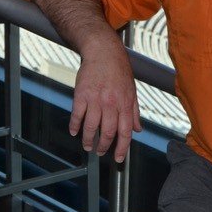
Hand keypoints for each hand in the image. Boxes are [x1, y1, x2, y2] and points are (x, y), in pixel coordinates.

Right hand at [70, 37, 141, 162]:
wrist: (104, 52)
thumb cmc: (119, 71)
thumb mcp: (132, 90)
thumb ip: (134, 111)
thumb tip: (138, 129)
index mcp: (125, 103)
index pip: (125, 132)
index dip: (122, 148)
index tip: (119, 159)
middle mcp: (111, 103)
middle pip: (108, 132)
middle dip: (103, 146)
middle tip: (100, 152)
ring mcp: (95, 99)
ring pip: (91, 127)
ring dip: (89, 140)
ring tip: (88, 146)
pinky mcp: (81, 94)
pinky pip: (77, 115)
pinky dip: (75, 125)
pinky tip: (74, 131)